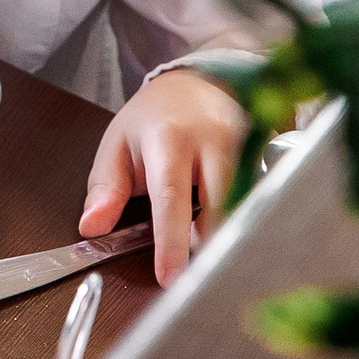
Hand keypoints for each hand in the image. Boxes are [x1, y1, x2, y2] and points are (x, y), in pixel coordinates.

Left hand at [78, 67, 249, 285]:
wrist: (200, 81)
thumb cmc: (155, 118)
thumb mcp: (117, 145)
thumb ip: (105, 189)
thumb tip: (91, 228)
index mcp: (168, 138)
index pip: (170, 198)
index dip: (171, 243)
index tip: (169, 277)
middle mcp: (213, 139)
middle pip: (219, 207)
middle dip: (207, 244)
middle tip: (190, 269)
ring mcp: (247, 144)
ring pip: (243, 205)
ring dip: (224, 231)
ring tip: (204, 238)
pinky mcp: (267, 152)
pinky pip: (258, 197)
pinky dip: (241, 216)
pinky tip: (227, 218)